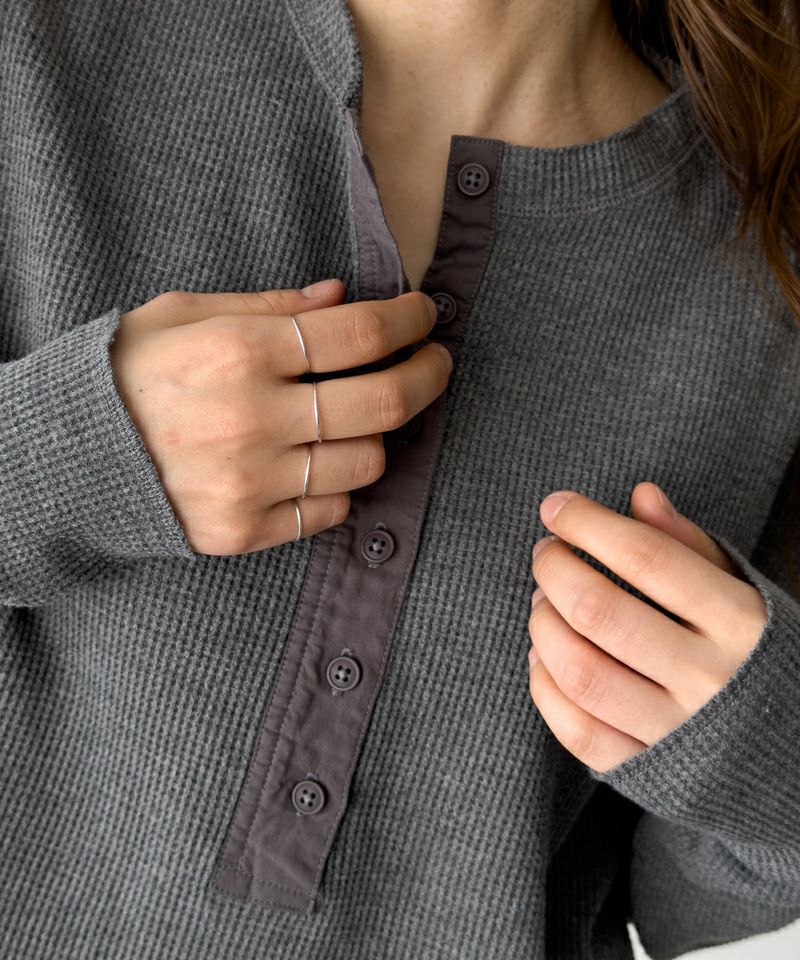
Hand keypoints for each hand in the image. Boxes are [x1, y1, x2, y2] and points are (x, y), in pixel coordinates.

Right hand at [109, 281, 451, 554]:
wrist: (68, 457)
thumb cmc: (129, 374)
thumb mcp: (185, 314)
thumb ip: (271, 306)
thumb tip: (343, 298)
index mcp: (239, 352)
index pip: (360, 334)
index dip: (409, 322)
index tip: (426, 317)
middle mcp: (252, 420)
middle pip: (383, 402)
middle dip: (428, 375)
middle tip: (435, 362)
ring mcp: (250, 483)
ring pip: (366, 462)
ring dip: (380, 434)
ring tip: (363, 415)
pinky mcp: (244, 530)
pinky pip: (330, 510)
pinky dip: (339, 483)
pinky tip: (322, 460)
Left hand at [527, 482, 767, 773]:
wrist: (796, 758)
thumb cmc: (758, 655)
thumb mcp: (742, 592)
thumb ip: (689, 545)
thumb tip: (640, 495)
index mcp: (740, 622)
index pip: (646, 557)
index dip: (589, 524)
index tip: (556, 506)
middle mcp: (709, 678)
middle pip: (600, 612)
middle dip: (555, 570)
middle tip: (545, 551)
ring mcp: (678, 731)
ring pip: (581, 672)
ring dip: (543, 626)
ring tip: (541, 601)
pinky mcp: (649, 774)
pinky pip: (578, 731)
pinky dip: (544, 687)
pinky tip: (542, 655)